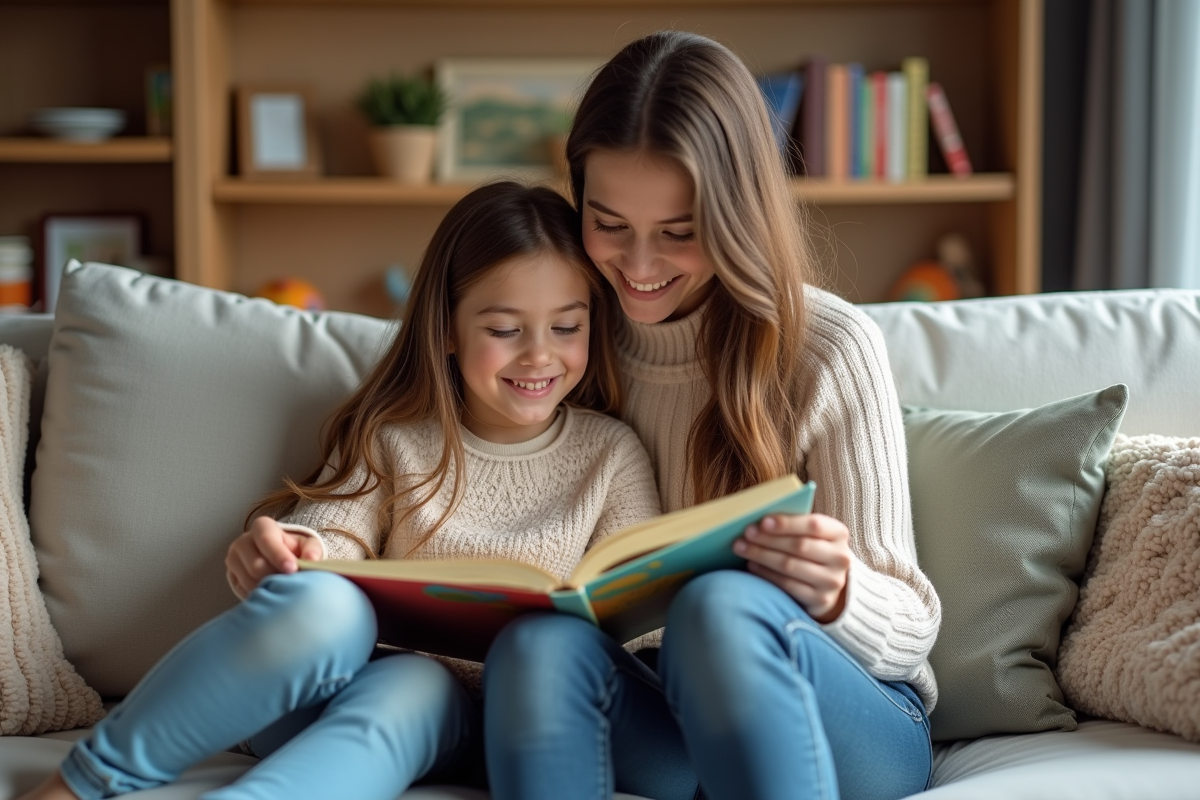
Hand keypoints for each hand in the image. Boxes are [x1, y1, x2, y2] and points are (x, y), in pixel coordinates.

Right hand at [225, 516, 323, 599]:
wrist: (280, 558)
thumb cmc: (295, 550)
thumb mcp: (307, 544)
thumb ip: (312, 550)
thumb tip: (312, 560)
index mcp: (262, 527)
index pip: (266, 539)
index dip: (279, 555)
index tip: (292, 569)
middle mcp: (243, 541)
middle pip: (256, 565)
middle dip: (276, 576)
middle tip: (291, 583)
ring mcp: (233, 560)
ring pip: (249, 580)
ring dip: (269, 588)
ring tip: (284, 588)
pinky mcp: (231, 577)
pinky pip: (243, 591)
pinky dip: (260, 594)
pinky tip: (271, 592)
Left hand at [733, 513, 851, 623]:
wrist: (831, 581)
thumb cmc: (813, 549)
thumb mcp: (812, 534)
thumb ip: (793, 525)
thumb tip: (758, 521)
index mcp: (839, 533)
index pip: (814, 525)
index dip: (787, 523)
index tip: (763, 521)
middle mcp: (840, 558)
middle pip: (799, 546)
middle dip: (768, 539)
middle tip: (746, 534)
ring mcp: (831, 581)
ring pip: (790, 566)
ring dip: (762, 555)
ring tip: (741, 548)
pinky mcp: (819, 600)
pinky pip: (787, 585)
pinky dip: (766, 574)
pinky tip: (752, 565)